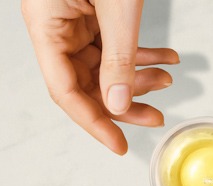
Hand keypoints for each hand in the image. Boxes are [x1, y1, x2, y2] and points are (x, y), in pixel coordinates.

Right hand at [22, 0, 178, 154]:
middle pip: (86, 82)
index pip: (64, 90)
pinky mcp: (91, 13)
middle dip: (125, 101)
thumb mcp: (119, 10)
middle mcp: (54, 26)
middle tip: (155, 117)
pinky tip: (166, 58)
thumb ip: (118, 57)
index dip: (94, 122)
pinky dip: (142, 54)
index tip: (119, 145)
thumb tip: (118, 103)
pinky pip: (114, 45)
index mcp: (45, 25)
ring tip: (167, 79)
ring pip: (105, 67)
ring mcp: (72, 20)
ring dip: (139, 77)